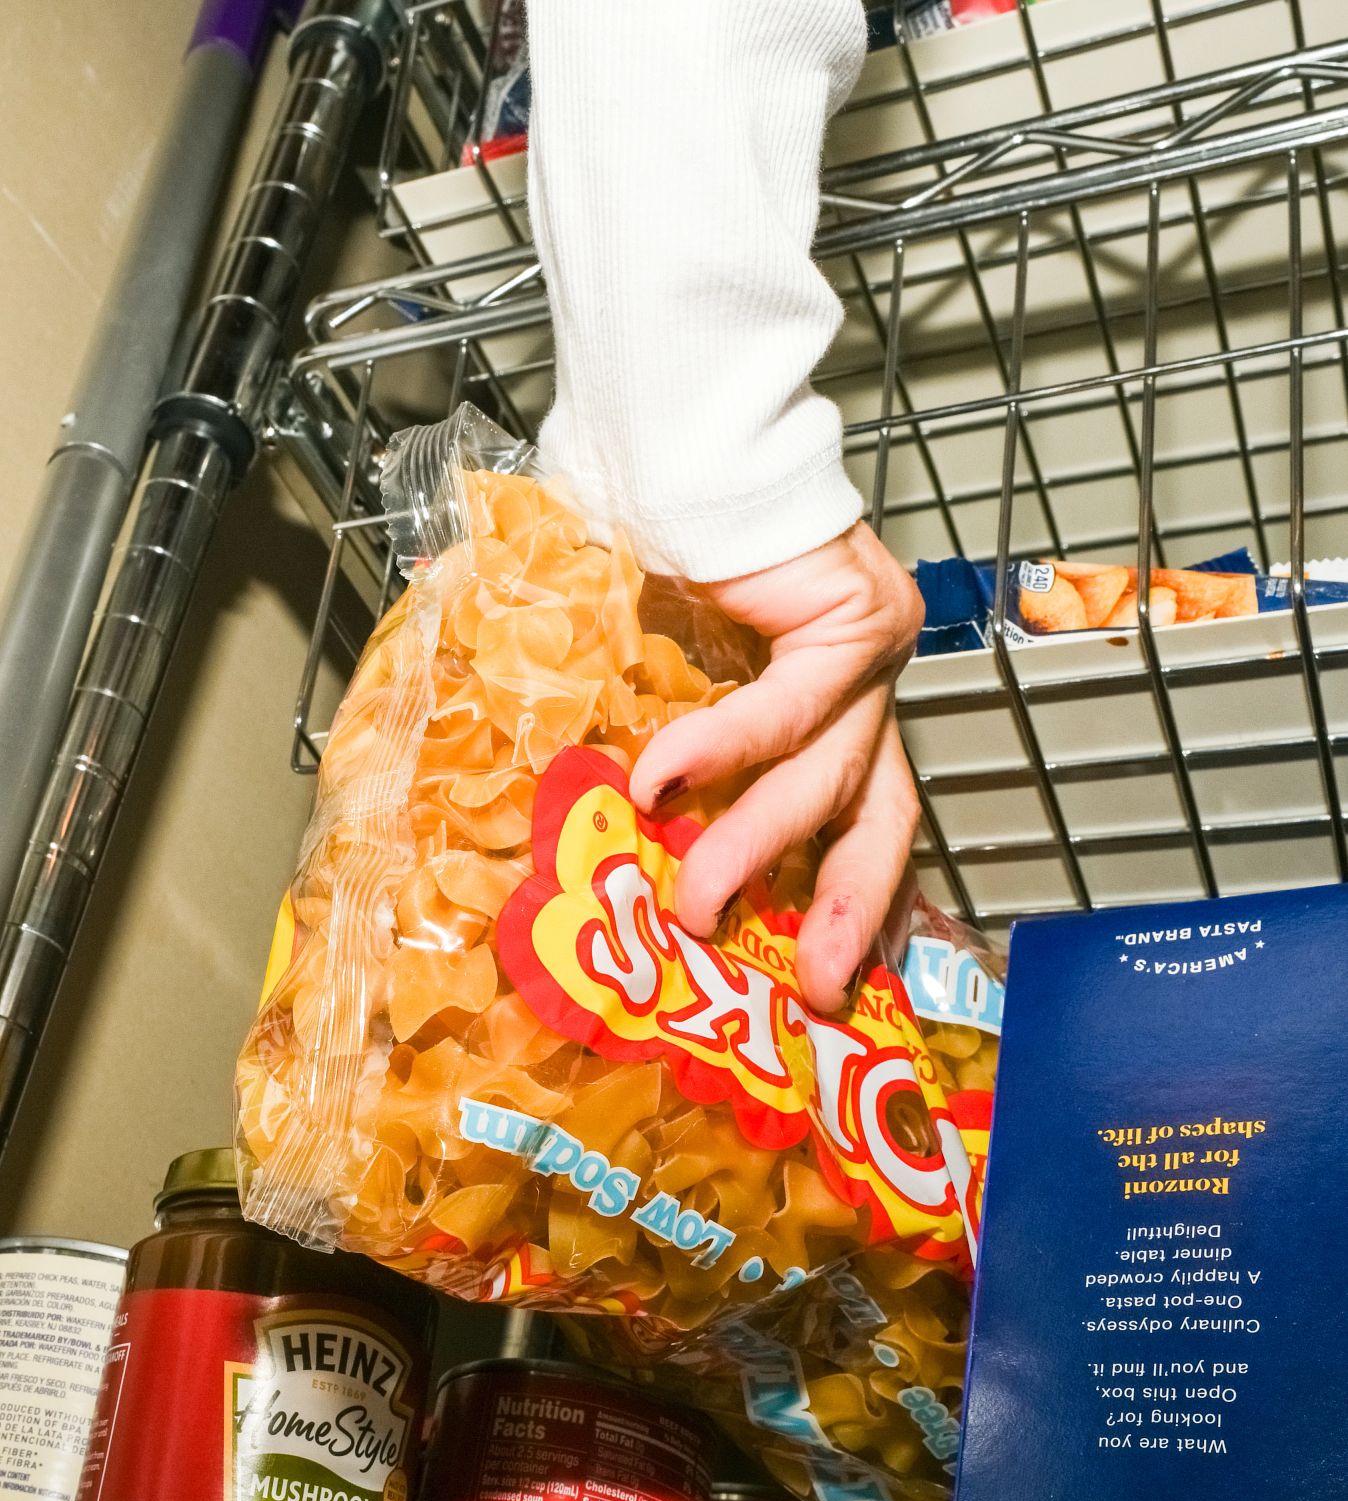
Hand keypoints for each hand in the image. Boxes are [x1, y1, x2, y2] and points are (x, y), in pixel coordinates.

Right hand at [629, 521, 923, 1016]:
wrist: (675, 431)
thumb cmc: (655, 541)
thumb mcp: (648, 668)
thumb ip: (641, 737)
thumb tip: (581, 825)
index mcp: (834, 706)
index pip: (862, 816)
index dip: (844, 899)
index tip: (825, 979)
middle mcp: (866, 685)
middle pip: (877, 816)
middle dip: (841, 911)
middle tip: (813, 993)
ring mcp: (872, 650)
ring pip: (828, 776)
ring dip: (752, 849)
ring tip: (693, 904)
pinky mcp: (854, 615)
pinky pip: (789, 706)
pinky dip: (722, 749)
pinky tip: (658, 783)